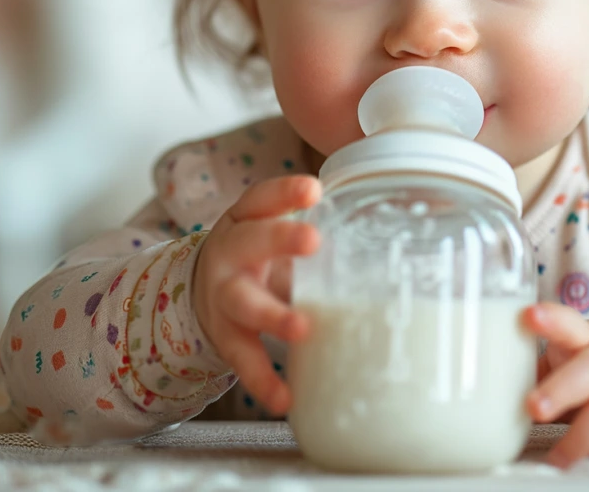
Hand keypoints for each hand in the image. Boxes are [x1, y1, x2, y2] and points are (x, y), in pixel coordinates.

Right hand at [191, 174, 321, 414]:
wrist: (202, 290)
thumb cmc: (255, 257)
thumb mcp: (272, 236)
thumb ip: (313, 238)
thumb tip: (387, 245)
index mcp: (245, 221)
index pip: (262, 199)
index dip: (285, 192)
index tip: (314, 190)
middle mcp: (230, 253)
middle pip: (251, 241)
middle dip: (280, 240)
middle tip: (314, 240)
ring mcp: (223, 295)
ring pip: (244, 302)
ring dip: (274, 315)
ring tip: (302, 329)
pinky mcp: (225, 336)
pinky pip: (243, 359)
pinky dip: (263, 380)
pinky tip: (284, 399)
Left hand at [523, 302, 588, 466]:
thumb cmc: (569, 375)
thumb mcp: (547, 365)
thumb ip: (515, 370)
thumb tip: (457, 384)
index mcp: (580, 343)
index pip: (569, 324)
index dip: (551, 320)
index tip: (528, 317)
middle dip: (562, 388)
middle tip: (533, 407)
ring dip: (587, 434)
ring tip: (561, 458)